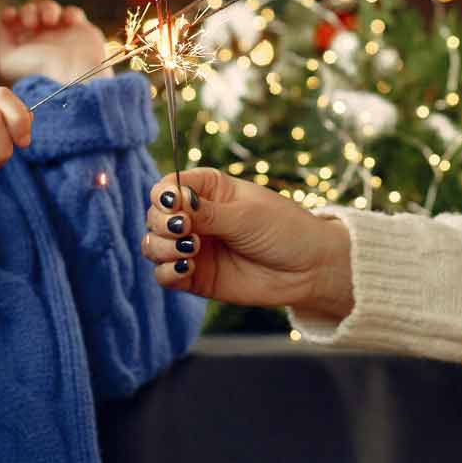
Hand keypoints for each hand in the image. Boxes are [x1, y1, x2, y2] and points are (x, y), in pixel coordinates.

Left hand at [0, 0, 109, 84]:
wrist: (71, 75)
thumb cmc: (37, 69)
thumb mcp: (7, 61)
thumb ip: (2, 41)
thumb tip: (6, 26)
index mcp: (24, 47)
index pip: (12, 24)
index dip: (9, 15)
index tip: (10, 15)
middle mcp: (41, 40)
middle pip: (31, 11)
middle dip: (29, 11)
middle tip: (31, 23)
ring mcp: (62, 34)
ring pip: (50, 8)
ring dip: (48, 8)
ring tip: (49, 20)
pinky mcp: (81, 31)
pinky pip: (73, 13)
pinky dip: (69, 13)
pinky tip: (68, 22)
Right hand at [141, 167, 353, 318]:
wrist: (308, 269)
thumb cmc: (284, 230)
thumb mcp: (246, 215)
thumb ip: (206, 212)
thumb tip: (170, 200)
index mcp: (208, 189)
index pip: (168, 186)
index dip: (163, 196)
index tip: (176, 206)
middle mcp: (195, 216)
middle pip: (155, 215)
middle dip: (162, 223)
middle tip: (186, 230)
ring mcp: (193, 247)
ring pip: (153, 245)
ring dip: (161, 247)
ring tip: (190, 250)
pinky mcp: (194, 276)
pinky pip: (163, 275)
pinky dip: (166, 271)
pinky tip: (187, 268)